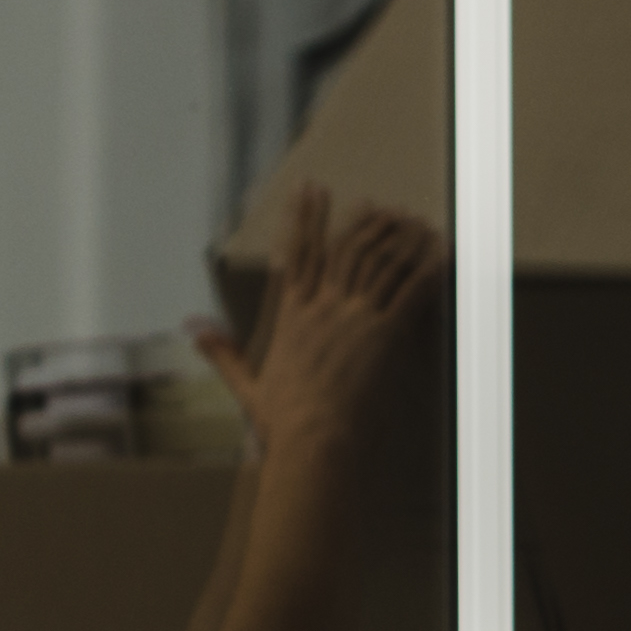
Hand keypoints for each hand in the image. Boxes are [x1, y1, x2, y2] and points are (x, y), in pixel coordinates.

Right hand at [193, 193, 437, 461]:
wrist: (314, 440)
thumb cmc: (283, 420)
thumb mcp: (245, 382)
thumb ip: (221, 350)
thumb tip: (192, 327)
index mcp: (292, 315)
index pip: (297, 253)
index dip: (305, 218)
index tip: (311, 190)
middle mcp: (323, 309)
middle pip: (343, 250)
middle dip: (361, 222)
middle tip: (376, 202)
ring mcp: (355, 319)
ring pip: (379, 264)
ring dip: (399, 239)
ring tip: (412, 219)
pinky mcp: (384, 335)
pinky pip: (409, 291)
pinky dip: (426, 267)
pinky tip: (439, 250)